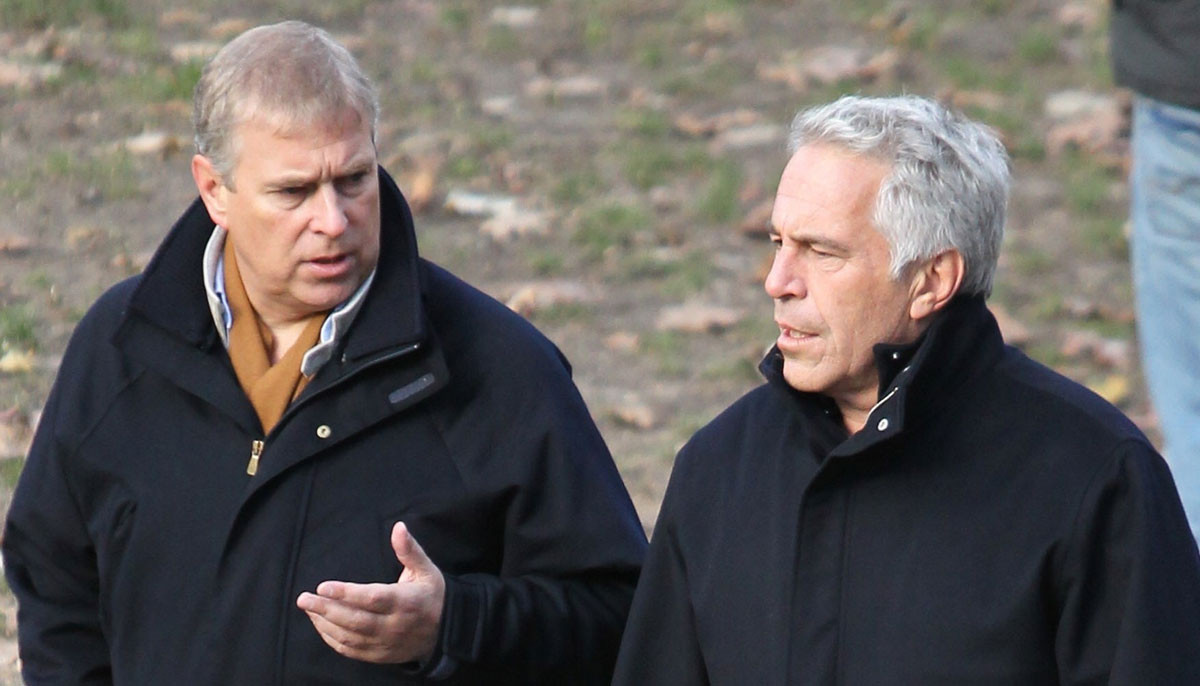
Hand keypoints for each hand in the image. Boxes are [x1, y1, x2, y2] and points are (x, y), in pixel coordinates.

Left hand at [296, 521, 445, 663]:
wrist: (447, 631)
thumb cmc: (432, 595)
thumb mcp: (426, 569)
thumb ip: (409, 549)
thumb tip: (398, 527)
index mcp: (406, 601)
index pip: (372, 598)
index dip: (346, 593)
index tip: (323, 585)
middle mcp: (394, 625)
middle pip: (355, 620)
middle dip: (326, 609)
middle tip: (303, 598)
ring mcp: (386, 643)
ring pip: (349, 637)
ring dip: (325, 624)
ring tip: (309, 608)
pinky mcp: (380, 655)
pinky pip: (351, 650)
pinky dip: (332, 639)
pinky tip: (320, 624)